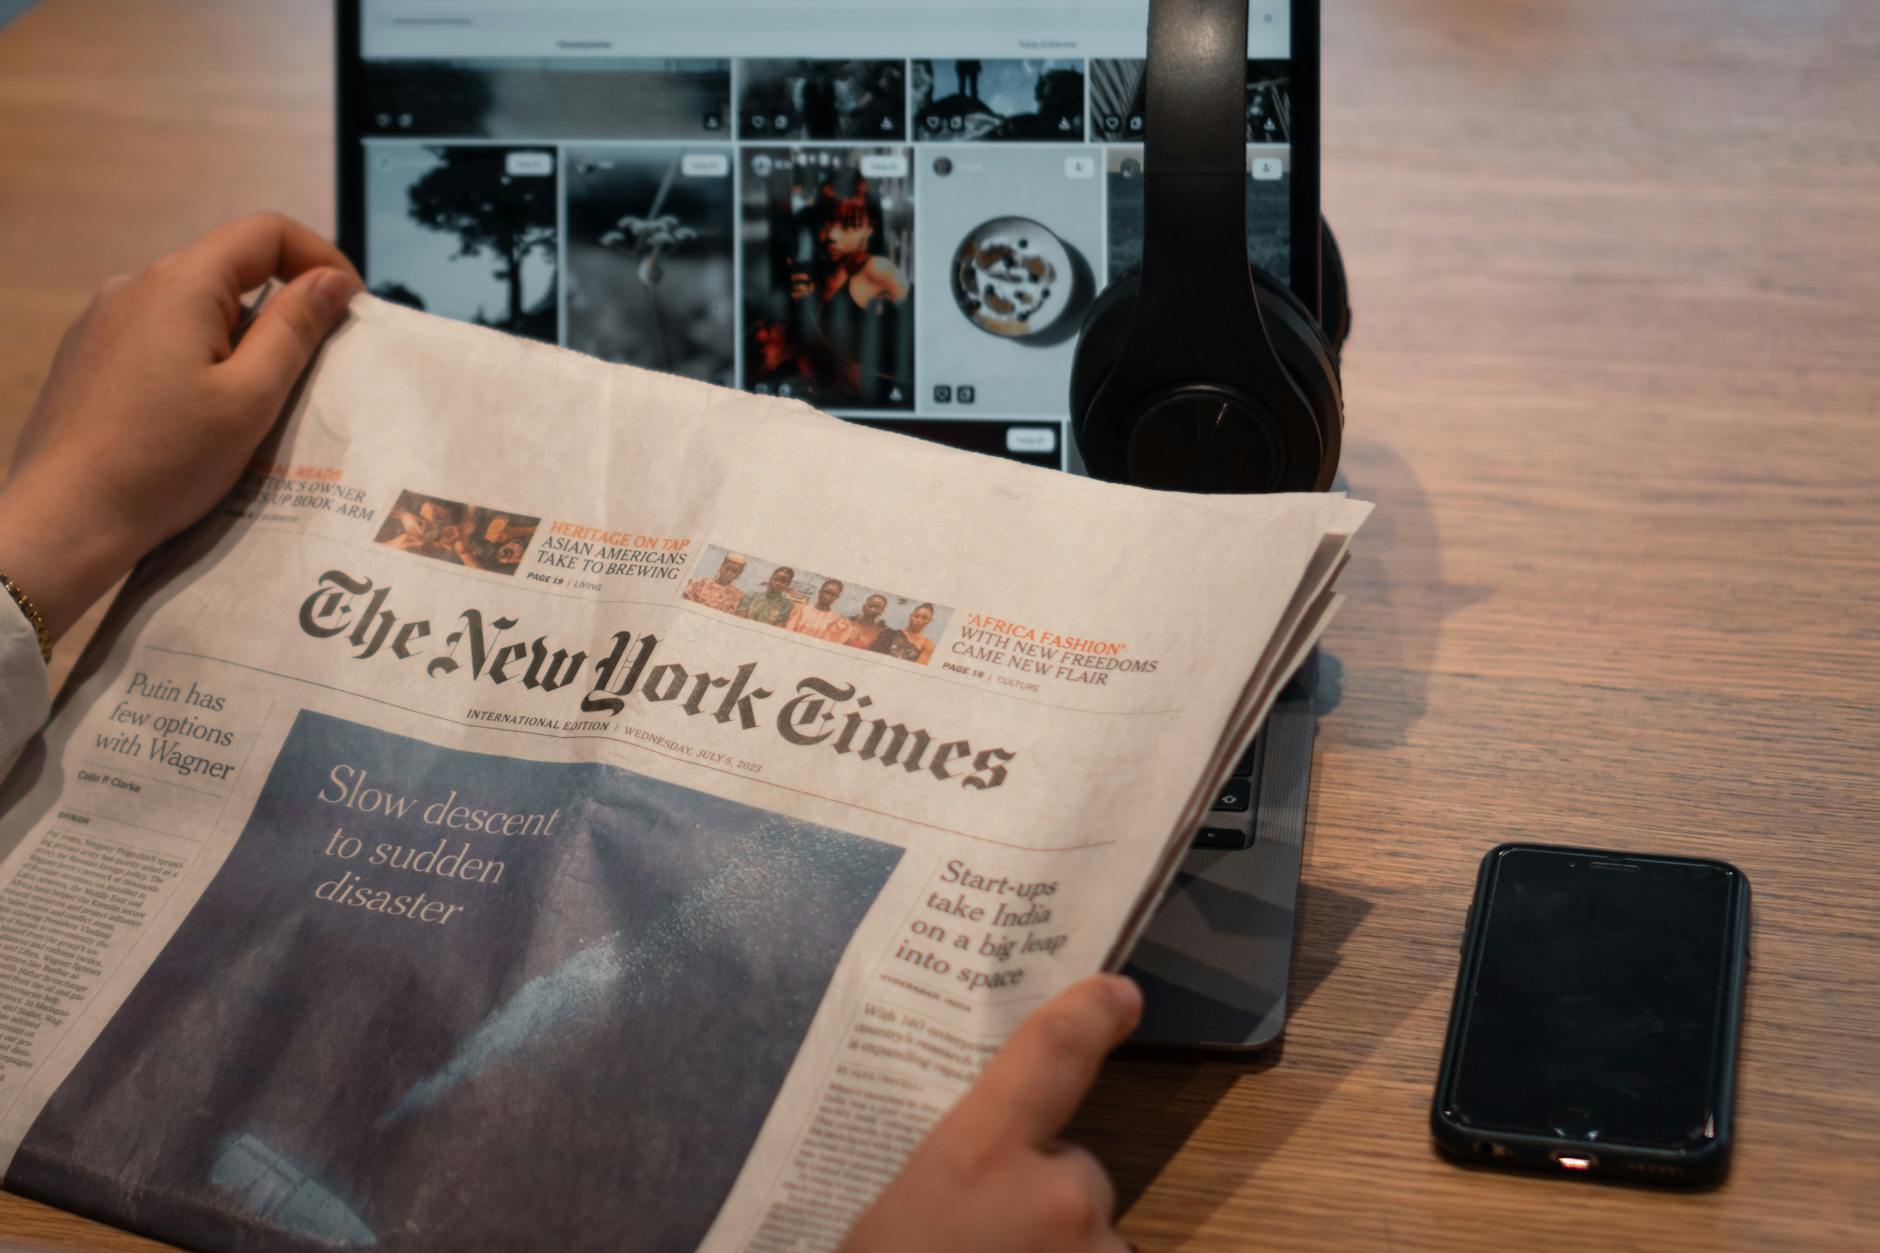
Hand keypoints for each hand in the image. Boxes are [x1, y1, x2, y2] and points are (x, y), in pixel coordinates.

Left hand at [0, 212, 360, 639]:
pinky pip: (160, 336)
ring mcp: (103, 319)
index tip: (351, 309)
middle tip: (312, 371)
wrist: (65, 517)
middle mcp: (135, 285)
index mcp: (180, 284)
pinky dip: (198, 357)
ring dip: (238, 339)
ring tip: (254, 405)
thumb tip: (333, 280)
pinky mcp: (87, 355)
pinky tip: (197, 416)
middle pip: (229, 270)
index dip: (319, 258)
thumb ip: (296, 329)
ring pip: (194, 307)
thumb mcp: (251, 397)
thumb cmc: (167, 460)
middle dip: (281, 307)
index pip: (264, 232)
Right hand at [840, 975, 1141, 1252]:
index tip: (1118, 995)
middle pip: (1081, 1173)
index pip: (1047, 1052)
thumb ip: (962, 1177)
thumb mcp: (903, 1207)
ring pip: (1092, 1240)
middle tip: (980, 1240)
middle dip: (1049, 1200)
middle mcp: (1056, 1194)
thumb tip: (1003, 1175)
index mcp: (978, 1152)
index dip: (1087, 1014)